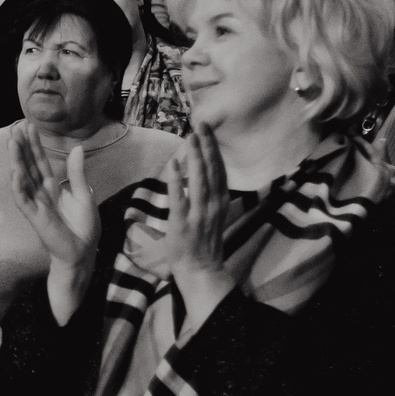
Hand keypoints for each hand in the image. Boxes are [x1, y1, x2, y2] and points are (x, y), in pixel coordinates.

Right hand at [10, 131, 97, 268]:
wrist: (83, 252)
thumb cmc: (84, 227)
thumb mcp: (84, 194)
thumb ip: (77, 173)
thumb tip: (76, 147)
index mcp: (53, 187)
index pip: (41, 162)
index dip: (35, 145)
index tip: (28, 126)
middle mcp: (41, 193)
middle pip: (29, 166)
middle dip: (23, 148)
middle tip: (15, 128)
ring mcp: (36, 204)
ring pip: (23, 179)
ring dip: (17, 161)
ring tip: (11, 143)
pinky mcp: (35, 217)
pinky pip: (24, 200)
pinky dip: (18, 187)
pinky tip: (15, 172)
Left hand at [128, 126, 267, 316]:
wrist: (200, 271)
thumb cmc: (204, 243)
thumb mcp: (213, 216)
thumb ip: (209, 195)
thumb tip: (202, 173)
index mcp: (221, 203)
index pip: (220, 171)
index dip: (215, 150)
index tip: (208, 131)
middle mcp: (213, 206)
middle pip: (212, 170)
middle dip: (207, 146)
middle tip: (200, 124)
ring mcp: (198, 214)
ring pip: (199, 180)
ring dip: (195, 157)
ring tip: (190, 137)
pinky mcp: (182, 223)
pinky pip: (179, 197)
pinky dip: (176, 179)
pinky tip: (173, 163)